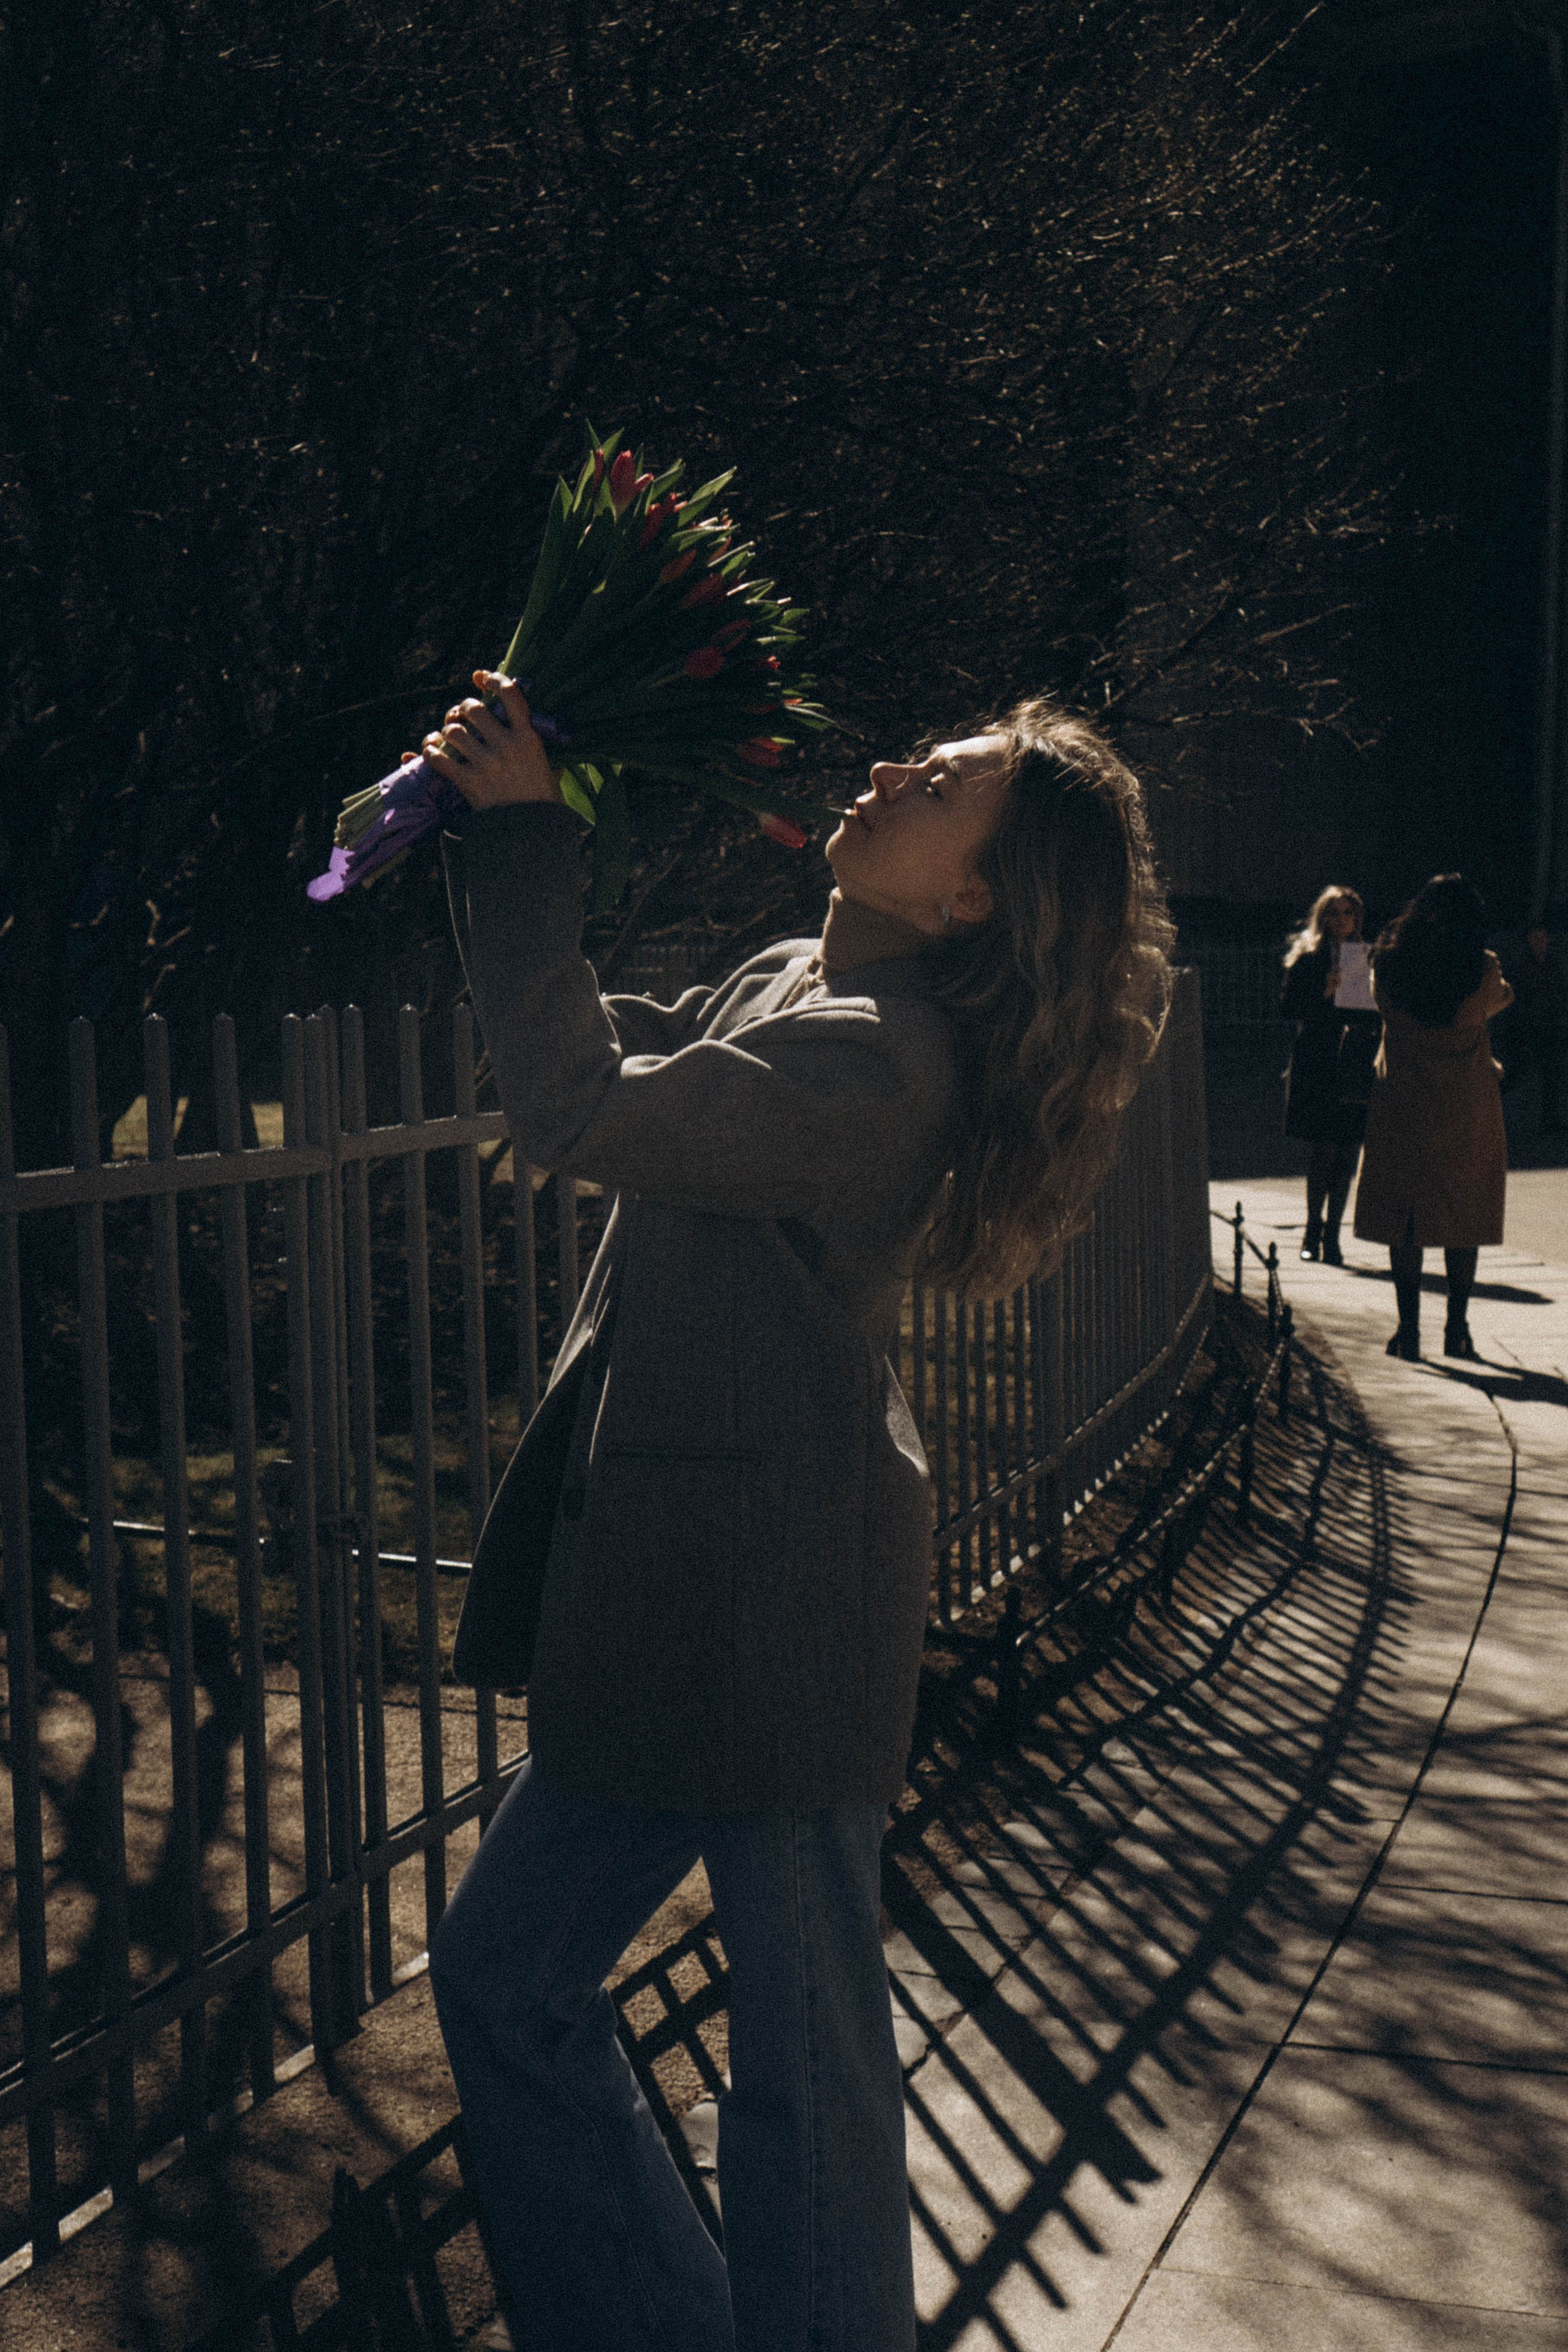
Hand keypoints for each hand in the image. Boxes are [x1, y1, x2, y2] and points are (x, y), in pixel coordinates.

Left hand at [411, 672, 562, 808]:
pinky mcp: (469, 783)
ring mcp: (487, 764)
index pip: (509, 694)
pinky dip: (430, 753)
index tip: (479, 678)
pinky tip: (430, 753)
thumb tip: (541, 741)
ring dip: (445, 732)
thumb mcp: (550, 770)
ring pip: (453, 732)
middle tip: (459, 717)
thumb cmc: (544, 803)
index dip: (492, 679)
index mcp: (528, 737)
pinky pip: (440, 759)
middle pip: (474, 709)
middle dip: (462, 709)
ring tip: (444, 737)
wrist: (534, 835)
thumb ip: (542, 752)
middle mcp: (506, 746)